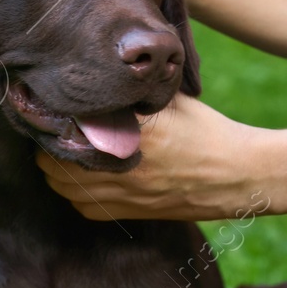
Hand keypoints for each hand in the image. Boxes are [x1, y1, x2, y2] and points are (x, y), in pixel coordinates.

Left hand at [35, 94, 279, 221]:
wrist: (238, 175)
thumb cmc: (205, 130)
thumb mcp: (170, 100)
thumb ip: (131, 93)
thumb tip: (95, 74)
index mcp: (132, 133)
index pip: (67, 126)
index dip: (51, 117)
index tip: (47, 106)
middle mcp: (122, 167)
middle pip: (52, 159)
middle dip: (49, 142)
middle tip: (54, 127)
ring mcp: (122, 194)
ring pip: (61, 186)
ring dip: (55, 168)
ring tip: (64, 149)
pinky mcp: (127, 212)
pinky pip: (80, 206)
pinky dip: (74, 191)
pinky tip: (83, 174)